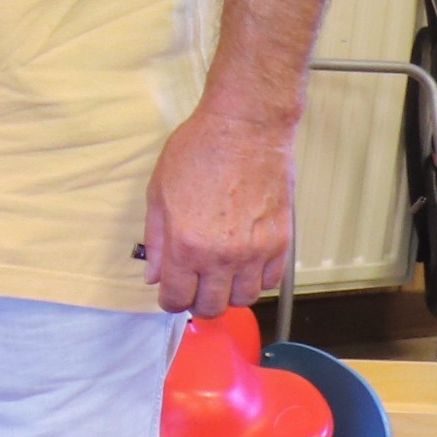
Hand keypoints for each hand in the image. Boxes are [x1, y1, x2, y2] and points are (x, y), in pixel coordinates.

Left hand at [143, 92, 297, 319]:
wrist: (245, 129)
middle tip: (194, 286)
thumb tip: (155, 275)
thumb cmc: (197, 152)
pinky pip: (270, 280)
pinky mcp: (282, 241)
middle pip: (213, 307)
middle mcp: (223, 256)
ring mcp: (256, 251)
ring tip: (220, 273)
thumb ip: (156, 241)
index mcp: (186, 245)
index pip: (178, 298)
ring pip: (244, 299)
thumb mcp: (159, 193)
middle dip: (199, 302)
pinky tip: (244, 263)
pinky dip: (256, 279)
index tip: (171, 294)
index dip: (170, 301)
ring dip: (229, 292)